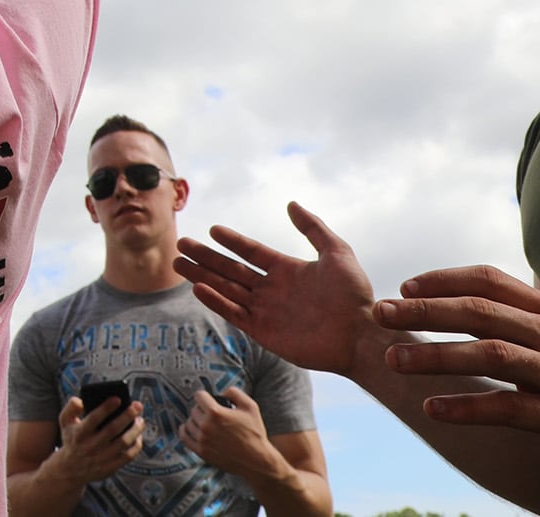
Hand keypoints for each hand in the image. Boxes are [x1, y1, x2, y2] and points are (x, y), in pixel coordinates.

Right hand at [47, 390, 143, 484]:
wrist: (70, 469)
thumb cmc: (72, 439)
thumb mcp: (64, 422)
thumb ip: (71, 408)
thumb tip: (81, 400)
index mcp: (79, 433)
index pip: (94, 418)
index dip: (106, 408)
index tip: (118, 399)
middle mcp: (91, 446)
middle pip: (113, 429)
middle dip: (127, 415)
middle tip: (137, 405)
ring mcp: (102, 458)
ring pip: (123, 442)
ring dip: (135, 429)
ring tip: (140, 420)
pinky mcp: (111, 467)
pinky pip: (128, 456)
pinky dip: (136, 446)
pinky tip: (138, 436)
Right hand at [174, 201, 382, 376]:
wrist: (361, 335)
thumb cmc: (354, 295)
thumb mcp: (337, 252)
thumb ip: (313, 228)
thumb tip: (291, 204)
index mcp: (287, 270)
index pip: (251, 252)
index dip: (232, 241)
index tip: (213, 230)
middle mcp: (272, 290)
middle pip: (231, 270)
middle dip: (205, 258)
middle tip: (181, 244)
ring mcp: (266, 312)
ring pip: (226, 289)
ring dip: (202, 277)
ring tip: (178, 264)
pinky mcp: (263, 333)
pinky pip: (234, 313)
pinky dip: (216, 301)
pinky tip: (198, 288)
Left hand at [180, 386, 275, 476]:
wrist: (257, 460)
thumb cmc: (255, 433)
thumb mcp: (250, 406)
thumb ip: (234, 392)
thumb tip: (221, 392)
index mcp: (216, 413)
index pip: (199, 396)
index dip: (205, 396)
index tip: (208, 399)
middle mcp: (206, 426)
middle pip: (194, 410)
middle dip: (202, 409)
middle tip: (211, 414)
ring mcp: (202, 440)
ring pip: (189, 423)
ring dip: (195, 420)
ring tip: (205, 422)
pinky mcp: (202, 452)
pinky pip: (185, 438)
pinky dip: (185, 431)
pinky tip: (190, 429)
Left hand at [378, 265, 539, 492]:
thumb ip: (518, 320)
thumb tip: (462, 300)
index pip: (489, 280)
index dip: (443, 279)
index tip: (404, 287)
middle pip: (480, 312)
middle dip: (424, 311)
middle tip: (381, 314)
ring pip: (491, 355)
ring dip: (436, 355)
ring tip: (393, 360)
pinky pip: (510, 408)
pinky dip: (467, 406)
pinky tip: (433, 409)